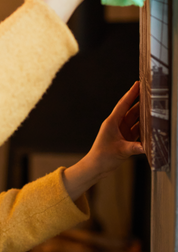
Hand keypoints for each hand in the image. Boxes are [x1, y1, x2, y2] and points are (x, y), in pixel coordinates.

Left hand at [62, 82, 143, 200]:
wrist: (96, 167)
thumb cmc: (103, 157)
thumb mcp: (120, 151)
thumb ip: (135, 147)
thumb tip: (148, 146)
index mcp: (112, 122)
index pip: (123, 105)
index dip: (131, 94)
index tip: (137, 84)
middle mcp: (116, 125)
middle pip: (131, 110)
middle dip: (140, 101)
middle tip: (150, 92)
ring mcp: (121, 132)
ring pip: (135, 120)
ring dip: (144, 115)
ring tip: (155, 107)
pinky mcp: (125, 140)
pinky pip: (137, 131)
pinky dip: (144, 128)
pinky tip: (153, 126)